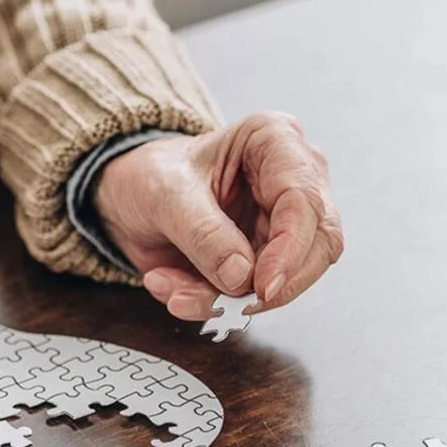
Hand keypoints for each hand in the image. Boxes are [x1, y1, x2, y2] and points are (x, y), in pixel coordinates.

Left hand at [94, 112, 343, 319]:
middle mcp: (291, 179)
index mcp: (274, 140)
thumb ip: (204, 234)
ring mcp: (283, 222)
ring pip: (287, 278)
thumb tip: (243, 276)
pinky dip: (214, 302)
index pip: (305, 201)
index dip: (291, 250)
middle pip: (318, 245)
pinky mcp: (266, 257)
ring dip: (229, 299)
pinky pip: (255, 294)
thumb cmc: (151, 175)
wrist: (129, 195)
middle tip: (227, 305)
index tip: (261, 286)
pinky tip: (173, 289)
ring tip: (175, 292)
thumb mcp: (166, 195)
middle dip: (271, 285)